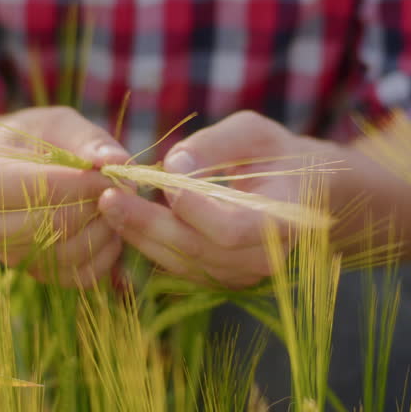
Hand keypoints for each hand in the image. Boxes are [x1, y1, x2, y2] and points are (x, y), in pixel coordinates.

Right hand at [0, 106, 127, 286]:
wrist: (17, 169)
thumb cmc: (36, 141)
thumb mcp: (58, 125)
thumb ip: (88, 140)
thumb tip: (117, 163)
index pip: (43, 190)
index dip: (86, 183)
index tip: (111, 172)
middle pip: (56, 226)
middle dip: (97, 206)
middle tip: (118, 189)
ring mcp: (10, 257)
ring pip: (70, 254)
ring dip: (104, 230)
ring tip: (115, 205)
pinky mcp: (36, 275)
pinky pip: (80, 276)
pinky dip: (105, 254)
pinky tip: (110, 228)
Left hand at [99, 111, 324, 288]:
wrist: (302, 195)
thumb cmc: (278, 155)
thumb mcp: (254, 132)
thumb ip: (215, 144)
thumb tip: (172, 165)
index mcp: (283, 220)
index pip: (232, 228)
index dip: (195, 210)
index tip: (160, 180)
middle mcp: (264, 258)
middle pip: (198, 249)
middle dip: (148, 223)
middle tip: (109, 196)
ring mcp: (242, 275)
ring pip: (183, 263)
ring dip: (141, 236)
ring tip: (109, 205)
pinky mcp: (222, 279)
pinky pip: (180, 267)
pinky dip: (150, 245)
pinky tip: (126, 221)